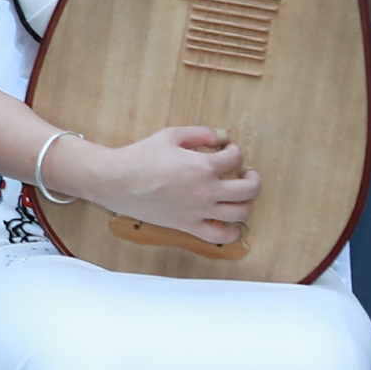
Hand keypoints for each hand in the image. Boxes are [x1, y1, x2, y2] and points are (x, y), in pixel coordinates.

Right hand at [90, 123, 259, 249]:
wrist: (117, 182)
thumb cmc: (141, 156)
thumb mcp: (171, 135)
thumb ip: (199, 133)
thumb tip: (219, 137)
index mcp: (203, 166)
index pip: (235, 158)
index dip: (235, 151)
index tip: (226, 150)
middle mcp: (206, 191)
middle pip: (250, 189)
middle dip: (253, 178)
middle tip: (246, 173)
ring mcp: (199, 211)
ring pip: (241, 213)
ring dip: (248, 202)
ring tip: (240, 195)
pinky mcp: (189, 226)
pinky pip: (220, 236)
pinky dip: (232, 232)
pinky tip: (230, 223)